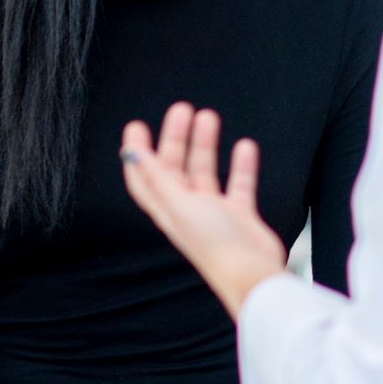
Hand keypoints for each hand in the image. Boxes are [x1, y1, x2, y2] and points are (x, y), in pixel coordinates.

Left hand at [121, 103, 286, 318]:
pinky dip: (240, 165)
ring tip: (209, 117)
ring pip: (205, 171)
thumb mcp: (180, 205)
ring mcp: (214, 213)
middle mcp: (187, 210)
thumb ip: (157, 177)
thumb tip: (130, 153)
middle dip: (176, 138)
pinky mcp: (240, 215)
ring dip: (205, 145)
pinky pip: (238, 184)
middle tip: (182, 109)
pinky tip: (245, 145)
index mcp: (167, 210)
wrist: (252, 274)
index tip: (136, 125)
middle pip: (175, 168)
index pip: (143, 178)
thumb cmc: (214, 243)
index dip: (137, 153)